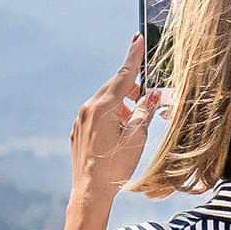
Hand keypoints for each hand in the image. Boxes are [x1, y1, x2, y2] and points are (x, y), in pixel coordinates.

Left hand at [68, 35, 165, 198]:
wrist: (90, 191)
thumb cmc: (116, 165)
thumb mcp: (137, 136)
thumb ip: (145, 110)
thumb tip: (152, 94)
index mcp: (103, 106)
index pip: (124, 75)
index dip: (133, 57)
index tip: (137, 39)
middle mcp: (88, 108)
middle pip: (114, 87)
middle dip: (132, 89)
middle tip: (147, 100)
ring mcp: (80, 120)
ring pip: (105, 102)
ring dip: (122, 106)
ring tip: (133, 125)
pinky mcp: (77, 131)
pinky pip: (96, 115)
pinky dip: (111, 117)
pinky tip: (118, 134)